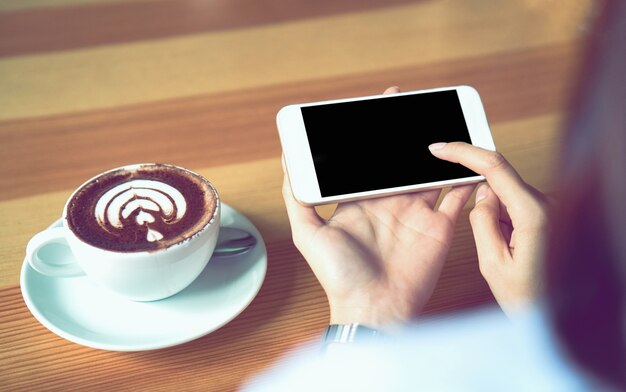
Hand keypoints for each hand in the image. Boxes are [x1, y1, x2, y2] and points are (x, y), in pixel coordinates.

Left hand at [282, 87, 474, 328]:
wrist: (373, 310)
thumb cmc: (338, 276)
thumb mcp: (308, 232)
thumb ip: (298, 195)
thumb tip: (287, 157)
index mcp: (361, 199)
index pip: (370, 157)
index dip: (376, 130)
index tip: (384, 101)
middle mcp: (389, 202)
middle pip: (401, 160)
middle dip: (409, 134)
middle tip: (418, 104)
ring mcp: (416, 213)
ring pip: (431, 172)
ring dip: (440, 150)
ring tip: (448, 121)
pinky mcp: (439, 228)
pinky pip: (457, 197)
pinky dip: (467, 178)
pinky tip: (473, 159)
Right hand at [429, 142, 547, 315]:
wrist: (560, 319)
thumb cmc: (531, 299)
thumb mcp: (492, 263)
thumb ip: (482, 221)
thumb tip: (482, 192)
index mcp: (534, 213)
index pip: (495, 167)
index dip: (464, 153)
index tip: (441, 149)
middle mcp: (548, 205)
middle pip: (499, 184)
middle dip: (485, 208)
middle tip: (493, 245)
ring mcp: (551, 209)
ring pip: (507, 198)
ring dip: (498, 221)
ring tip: (511, 257)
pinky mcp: (549, 216)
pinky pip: (517, 208)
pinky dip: (507, 224)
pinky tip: (516, 252)